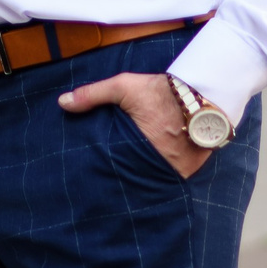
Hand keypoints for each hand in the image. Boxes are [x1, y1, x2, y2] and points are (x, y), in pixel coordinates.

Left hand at [59, 72, 210, 177]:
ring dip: (146, 176)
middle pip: (134, 178)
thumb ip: (93, 95)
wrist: (204, 92)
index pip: (115, 170)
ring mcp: (177, 171)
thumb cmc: (161, 91)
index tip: (96, 171)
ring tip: (133, 175)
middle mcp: (158, 166)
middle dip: (125, 177)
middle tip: (113, 177)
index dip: (107, 170)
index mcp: (137, 150)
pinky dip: (166, 172)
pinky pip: (174, 176)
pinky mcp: (192, 170)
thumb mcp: (124, 87)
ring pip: (154, 179)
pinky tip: (158, 168)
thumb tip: (62, 103)